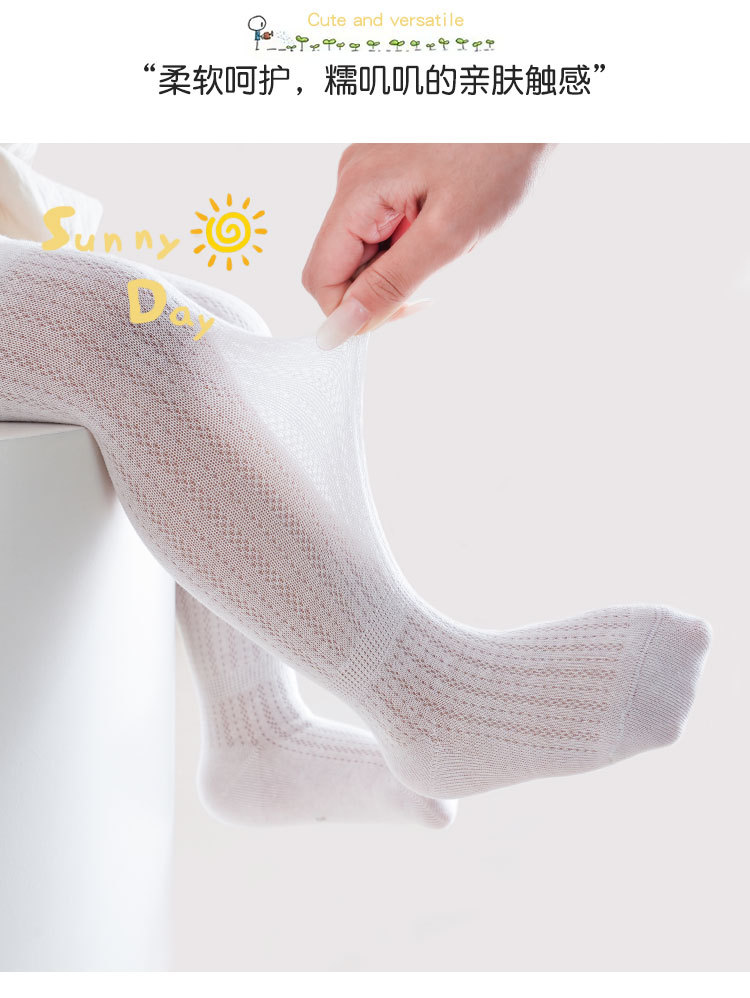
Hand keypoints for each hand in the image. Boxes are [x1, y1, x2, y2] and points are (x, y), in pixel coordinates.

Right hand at [302, 143, 546, 348]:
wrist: (527, 104)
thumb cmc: (497, 156)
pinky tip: (442, 219)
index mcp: (357, 191)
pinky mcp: (385, 168)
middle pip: (339, 263)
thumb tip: (342, 327)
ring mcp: (367, 170)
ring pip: (363, 247)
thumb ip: (390, 284)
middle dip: (380, 284)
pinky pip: (380, 223)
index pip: (321, 278)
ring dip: (399, 260)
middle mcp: (351, 178)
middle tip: (432, 278)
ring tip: (445, 236)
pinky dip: (408, 237)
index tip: (403, 308)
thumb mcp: (447, 234)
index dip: (353, 310)